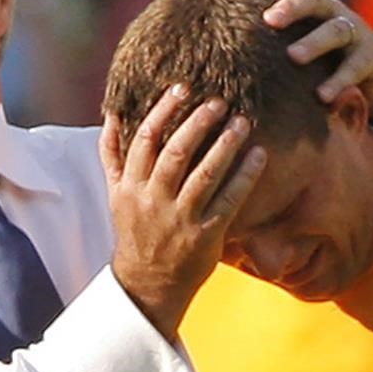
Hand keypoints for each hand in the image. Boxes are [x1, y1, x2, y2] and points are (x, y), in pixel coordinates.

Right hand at [100, 86, 266, 336]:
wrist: (147, 284)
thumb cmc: (135, 230)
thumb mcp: (116, 193)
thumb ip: (112, 154)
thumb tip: (113, 114)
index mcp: (130, 186)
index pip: (145, 139)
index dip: (164, 111)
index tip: (184, 88)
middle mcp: (152, 200)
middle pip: (174, 153)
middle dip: (197, 123)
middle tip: (219, 101)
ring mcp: (179, 219)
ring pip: (203, 175)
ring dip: (225, 145)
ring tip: (243, 121)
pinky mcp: (205, 236)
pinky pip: (229, 201)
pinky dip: (245, 177)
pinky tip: (260, 155)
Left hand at [226, 0, 372, 120]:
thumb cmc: (326, 63)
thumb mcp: (298, 51)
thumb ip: (268, 48)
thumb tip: (215, 57)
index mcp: (308, 9)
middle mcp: (332, 13)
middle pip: (312, 0)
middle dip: (291, 6)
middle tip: (269, 20)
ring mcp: (355, 32)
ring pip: (335, 30)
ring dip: (314, 42)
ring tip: (294, 56)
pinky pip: (356, 66)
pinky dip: (339, 80)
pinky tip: (322, 96)